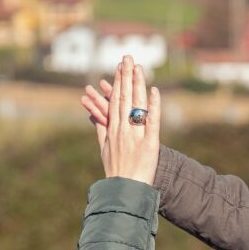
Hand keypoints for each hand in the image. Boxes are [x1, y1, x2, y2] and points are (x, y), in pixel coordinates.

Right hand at [79, 55, 160, 184]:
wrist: (124, 192)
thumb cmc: (115, 172)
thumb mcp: (104, 150)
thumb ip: (101, 131)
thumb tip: (94, 117)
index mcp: (112, 130)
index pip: (115, 100)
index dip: (118, 82)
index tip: (120, 67)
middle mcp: (122, 130)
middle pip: (124, 98)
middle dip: (126, 76)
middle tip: (128, 57)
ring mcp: (135, 136)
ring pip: (137, 106)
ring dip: (138, 85)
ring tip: (139, 67)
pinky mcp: (150, 144)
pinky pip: (152, 122)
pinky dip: (154, 106)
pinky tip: (154, 91)